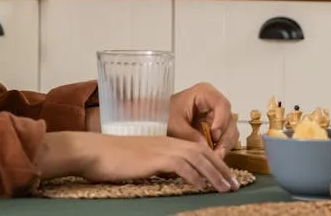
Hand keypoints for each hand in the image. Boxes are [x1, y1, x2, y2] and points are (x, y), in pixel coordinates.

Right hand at [71, 133, 239, 191]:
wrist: (95, 151)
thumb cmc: (113, 159)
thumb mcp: (143, 162)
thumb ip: (161, 167)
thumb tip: (175, 177)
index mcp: (168, 143)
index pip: (200, 151)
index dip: (216, 164)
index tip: (228, 178)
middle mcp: (169, 143)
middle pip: (205, 153)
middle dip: (223, 170)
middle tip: (236, 185)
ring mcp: (163, 149)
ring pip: (198, 159)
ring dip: (215, 174)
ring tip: (227, 188)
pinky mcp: (155, 158)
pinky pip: (182, 166)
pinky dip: (195, 176)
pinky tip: (203, 186)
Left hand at [168, 82, 239, 156]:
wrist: (157, 120)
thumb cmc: (164, 115)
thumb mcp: (174, 124)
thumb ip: (189, 135)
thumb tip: (205, 148)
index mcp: (205, 93)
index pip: (221, 104)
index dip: (221, 119)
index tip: (214, 134)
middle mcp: (215, 103)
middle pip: (229, 119)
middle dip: (224, 138)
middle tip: (217, 153)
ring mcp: (218, 116)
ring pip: (230, 131)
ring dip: (225, 145)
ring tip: (215, 158)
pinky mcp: (217, 129)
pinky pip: (225, 139)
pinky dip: (221, 148)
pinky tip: (213, 157)